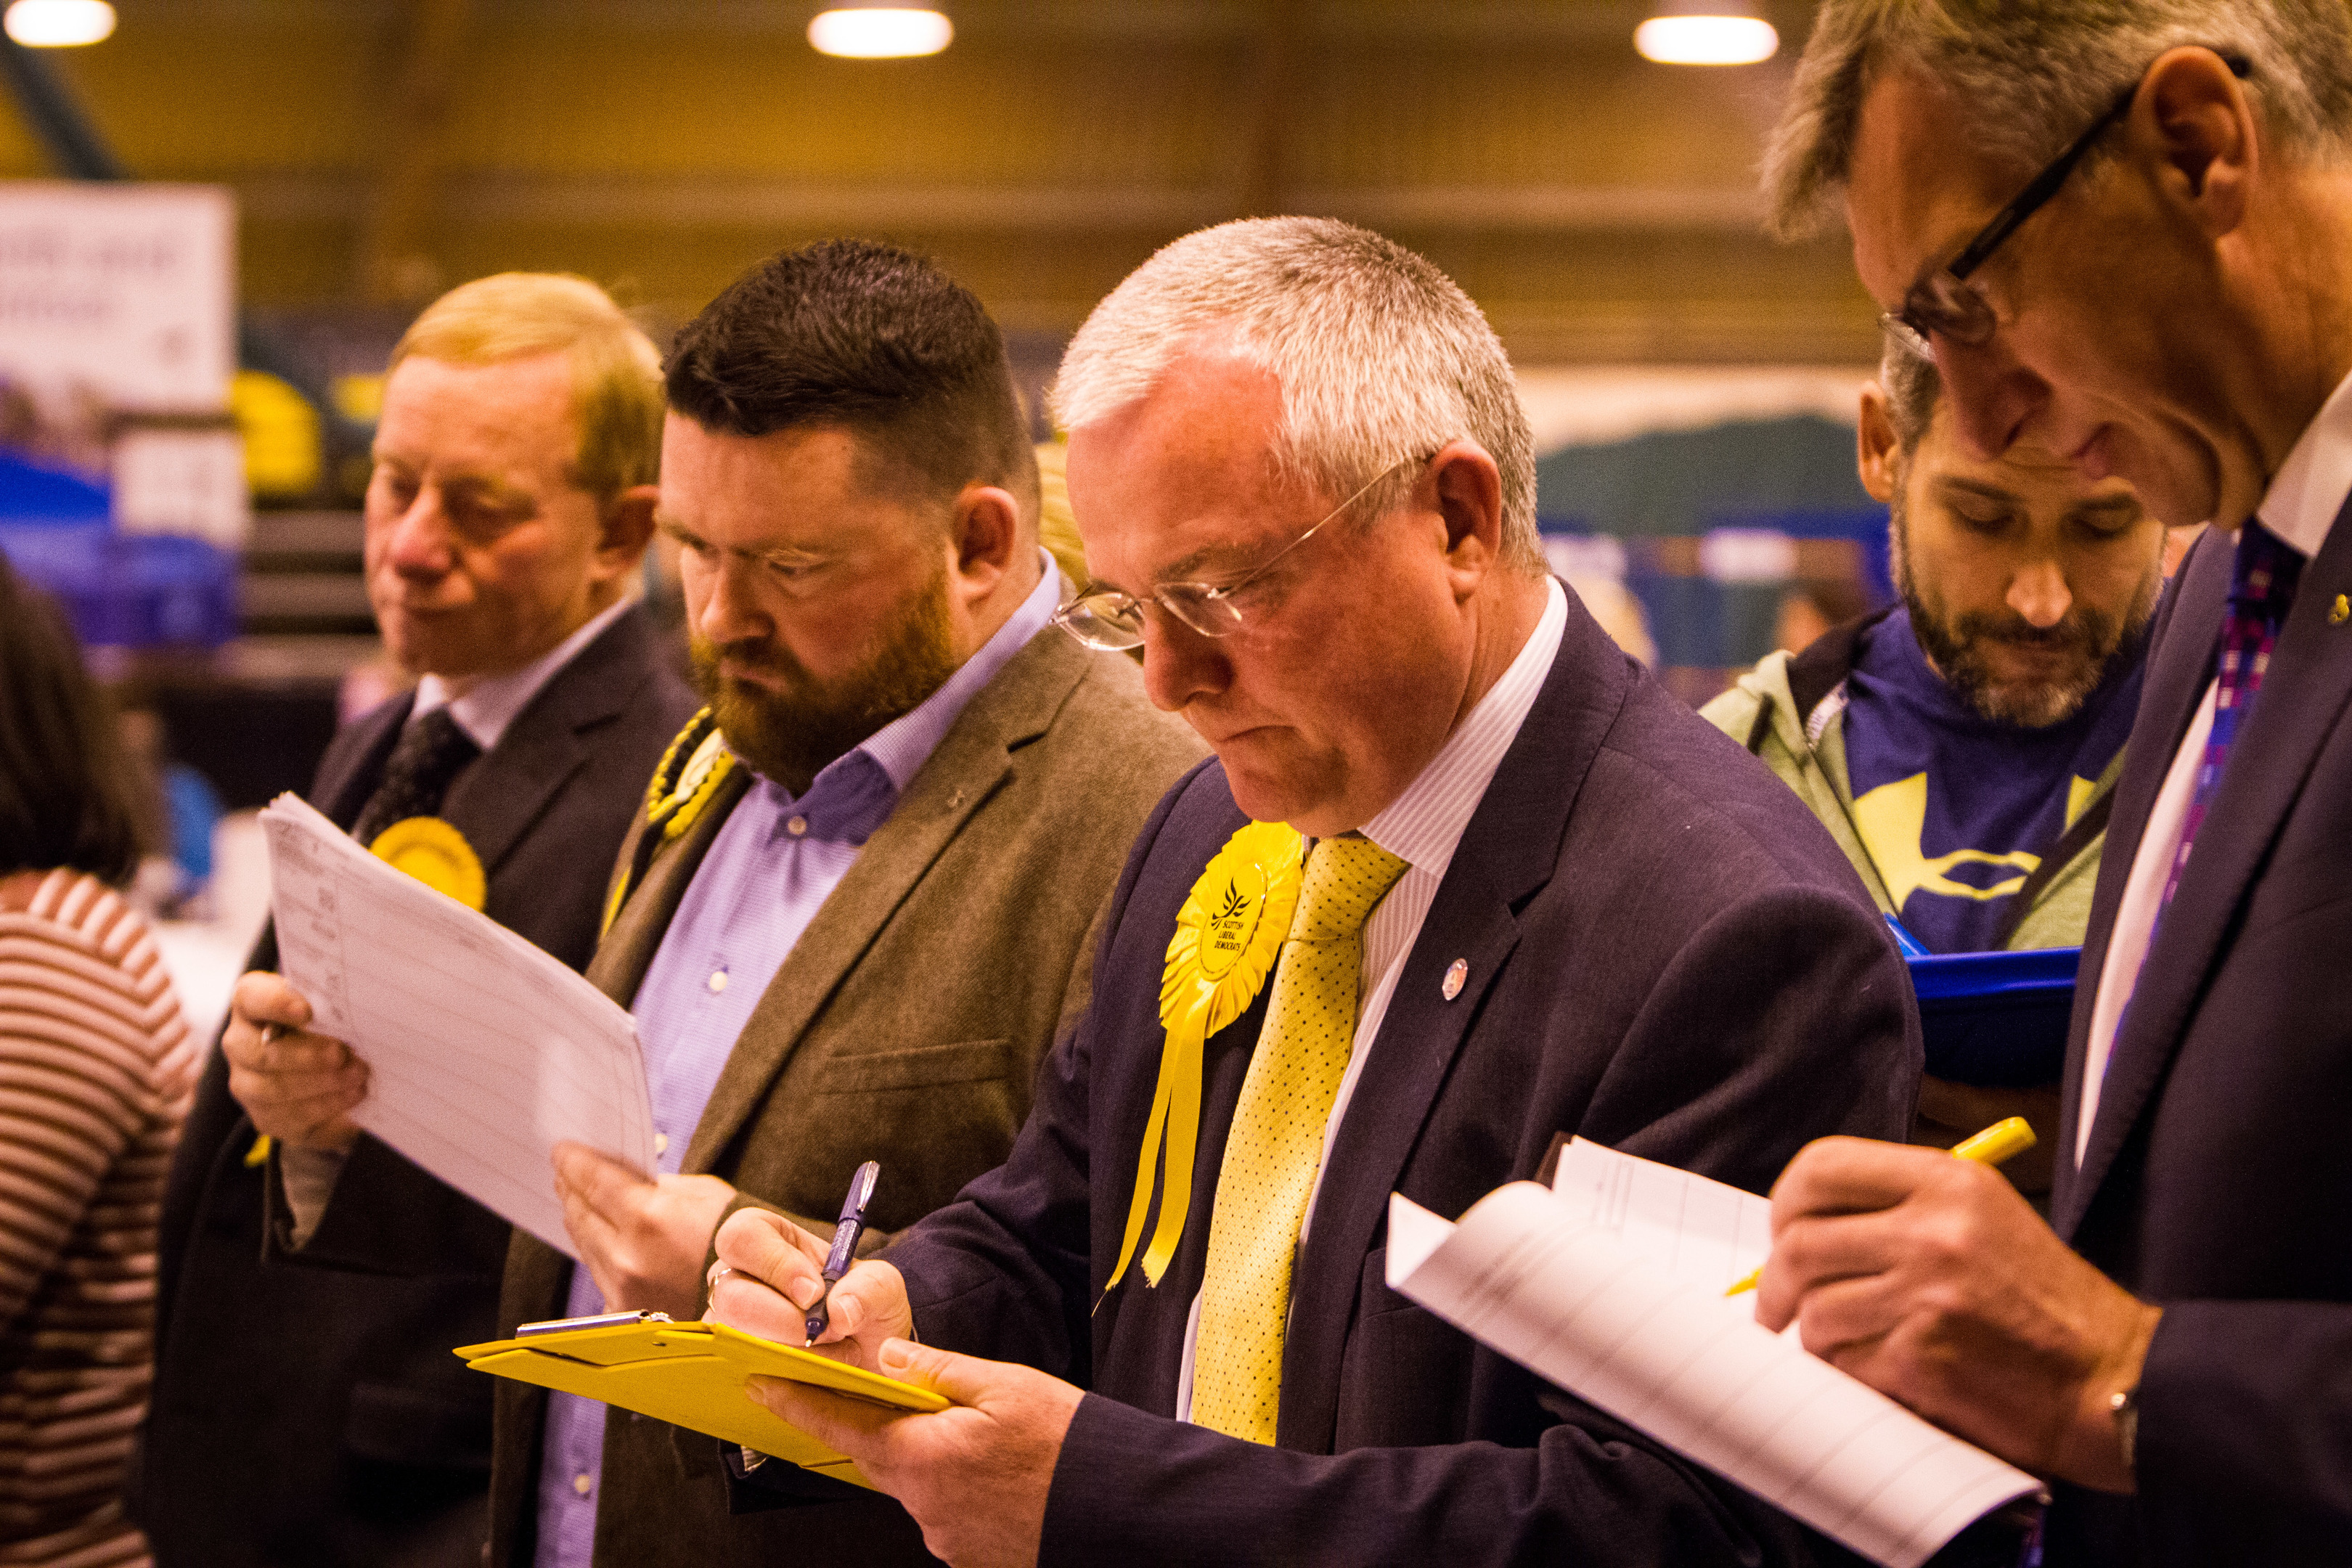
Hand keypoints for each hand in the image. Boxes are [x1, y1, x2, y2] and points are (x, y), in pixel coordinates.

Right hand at [222, 971, 365, 1151]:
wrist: (331, 1068)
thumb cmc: (329, 1023)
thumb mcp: (331, 1006)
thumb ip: (333, 1002)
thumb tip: (361, 1000)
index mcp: (252, 1003)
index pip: (252, 998)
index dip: (276, 1004)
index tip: (307, 1012)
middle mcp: (240, 1042)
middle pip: (260, 1052)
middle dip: (307, 1055)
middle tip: (344, 1054)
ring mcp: (247, 1083)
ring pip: (272, 1089)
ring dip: (321, 1083)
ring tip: (359, 1076)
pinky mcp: (265, 1115)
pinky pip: (289, 1116)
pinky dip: (325, 1106)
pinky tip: (352, 1095)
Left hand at [551, 1142, 735, 1321]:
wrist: (764, 1295)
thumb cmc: (742, 1238)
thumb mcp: (705, 1194)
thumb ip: (659, 1186)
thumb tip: (627, 1178)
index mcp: (650, 1217)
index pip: (593, 1180)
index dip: (574, 1161)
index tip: (562, 1150)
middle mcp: (628, 1256)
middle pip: (580, 1213)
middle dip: (572, 1189)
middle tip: (566, 1172)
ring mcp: (623, 1288)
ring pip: (585, 1245)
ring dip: (580, 1219)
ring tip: (578, 1200)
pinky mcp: (626, 1311)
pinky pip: (600, 1274)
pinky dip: (598, 1253)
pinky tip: (600, 1238)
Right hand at [706, 1207, 911, 1364]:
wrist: (866, 1353)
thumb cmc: (863, 1306)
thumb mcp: (882, 1286)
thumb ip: (870, 1288)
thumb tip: (839, 1311)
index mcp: (764, 1238)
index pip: (743, 1236)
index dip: (776, 1265)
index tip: (814, 1295)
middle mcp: (734, 1278)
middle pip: (733, 1298)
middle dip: (788, 1323)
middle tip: (830, 1332)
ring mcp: (726, 1324)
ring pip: (736, 1341)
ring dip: (793, 1353)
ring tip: (833, 1350)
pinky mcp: (732, 1363)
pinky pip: (744, 1374)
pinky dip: (785, 1379)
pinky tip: (815, 1373)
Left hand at [748, 1338, 1081, 1567]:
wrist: (1119, 1510)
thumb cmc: (1068, 1446)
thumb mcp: (1004, 1385)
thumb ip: (937, 1371)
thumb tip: (884, 1359)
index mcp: (923, 1456)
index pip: (842, 1426)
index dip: (799, 1403)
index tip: (763, 1385)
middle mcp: (924, 1506)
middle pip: (883, 1458)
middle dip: (890, 1428)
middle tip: (930, 1404)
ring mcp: (945, 1538)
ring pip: (920, 1486)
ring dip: (938, 1460)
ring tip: (995, 1443)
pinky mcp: (970, 1557)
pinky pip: (949, 1513)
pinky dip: (963, 1489)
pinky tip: (1001, 1476)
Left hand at [1757, 1136, 2161, 1490]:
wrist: (2116, 1383)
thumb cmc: (2047, 1308)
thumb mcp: (1983, 1222)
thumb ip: (1898, 1212)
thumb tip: (1800, 1230)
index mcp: (1948, 1182)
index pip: (1822, 1167)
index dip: (1786, 1204)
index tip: (1780, 1236)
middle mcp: (1934, 1229)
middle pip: (1800, 1243)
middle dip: (1775, 1285)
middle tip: (1775, 1309)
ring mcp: (1927, 1294)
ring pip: (1814, 1312)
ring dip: (1818, 1339)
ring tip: (1854, 1348)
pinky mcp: (1922, 1358)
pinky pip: (1844, 1364)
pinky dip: (1852, 1376)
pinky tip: (1890, 1378)